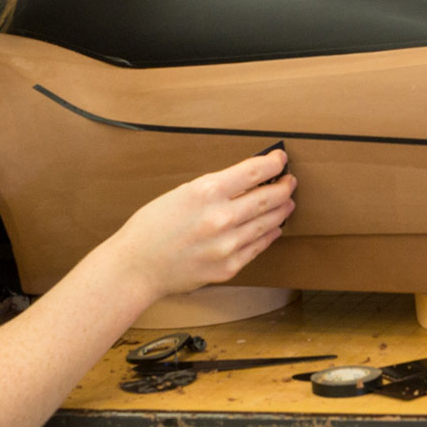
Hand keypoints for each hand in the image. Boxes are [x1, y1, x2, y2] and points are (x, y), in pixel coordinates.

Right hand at [101, 151, 296, 299]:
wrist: (137, 266)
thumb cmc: (152, 227)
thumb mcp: (181, 193)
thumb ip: (216, 188)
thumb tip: (248, 181)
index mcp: (206, 192)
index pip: (253, 172)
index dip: (272, 164)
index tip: (280, 160)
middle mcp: (220, 218)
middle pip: (268, 197)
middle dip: (283, 187)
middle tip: (289, 182)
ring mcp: (227, 245)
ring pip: (268, 223)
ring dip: (281, 211)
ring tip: (286, 203)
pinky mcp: (228, 267)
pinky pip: (257, 247)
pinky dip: (268, 235)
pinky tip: (272, 228)